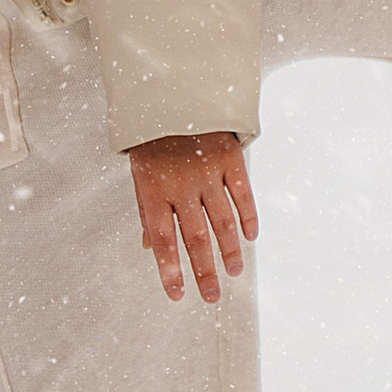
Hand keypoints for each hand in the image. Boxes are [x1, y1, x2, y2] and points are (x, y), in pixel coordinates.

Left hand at [127, 131, 256, 304]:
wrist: (173, 93)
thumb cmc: (153, 140)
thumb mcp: (141, 174)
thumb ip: (146, 212)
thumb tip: (149, 249)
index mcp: (153, 191)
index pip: (162, 241)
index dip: (170, 270)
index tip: (177, 295)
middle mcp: (180, 186)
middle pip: (194, 238)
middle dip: (203, 272)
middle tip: (211, 298)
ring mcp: (207, 172)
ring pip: (221, 222)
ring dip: (228, 251)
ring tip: (233, 272)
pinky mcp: (229, 158)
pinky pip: (242, 194)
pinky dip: (247, 217)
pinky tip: (250, 237)